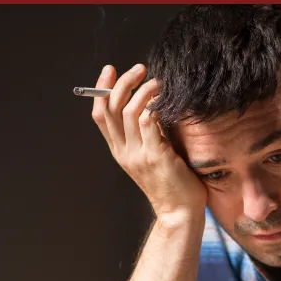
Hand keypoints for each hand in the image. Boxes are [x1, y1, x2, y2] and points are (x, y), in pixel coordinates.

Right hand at [90, 63, 206, 220]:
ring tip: (159, 81)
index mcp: (119, 150)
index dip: (101, 89)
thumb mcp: (152, 154)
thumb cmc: (171, 181)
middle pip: (111, 108)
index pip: (100, 114)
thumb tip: (150, 101)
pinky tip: (166, 99)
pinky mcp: (157, 156)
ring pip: (130, 111)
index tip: (110, 69)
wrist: (180, 212)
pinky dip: (156, 105)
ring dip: (144, 90)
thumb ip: (146, 132)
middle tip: (139, 68)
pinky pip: (150, 122)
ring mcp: (139, 155)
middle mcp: (124, 152)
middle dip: (122, 82)